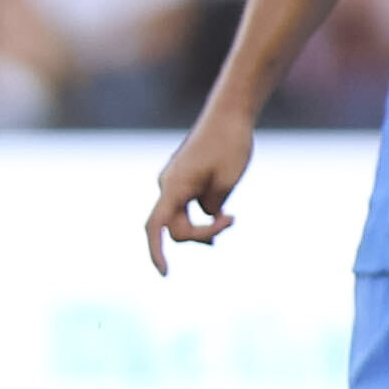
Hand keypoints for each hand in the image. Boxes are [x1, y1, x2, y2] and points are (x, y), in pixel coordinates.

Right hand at [144, 107, 256, 274]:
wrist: (229, 114)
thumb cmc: (229, 145)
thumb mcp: (226, 183)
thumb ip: (213, 207)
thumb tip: (207, 215)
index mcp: (174, 188)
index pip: (156, 227)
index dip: (157, 252)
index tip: (165, 274)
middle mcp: (168, 186)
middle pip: (176, 226)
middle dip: (203, 234)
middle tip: (232, 219)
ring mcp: (175, 181)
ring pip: (182, 217)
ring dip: (204, 226)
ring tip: (230, 219)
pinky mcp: (185, 178)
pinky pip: (188, 205)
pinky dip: (204, 214)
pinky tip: (222, 214)